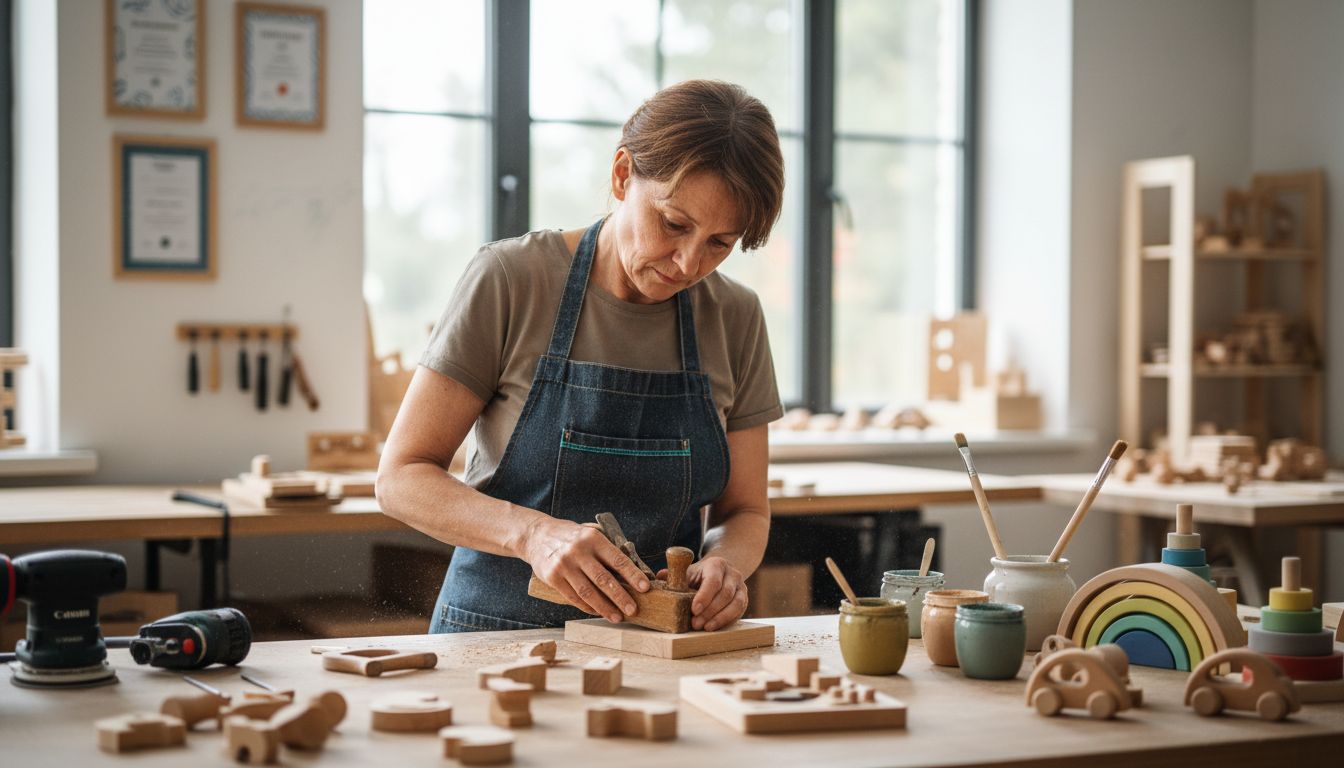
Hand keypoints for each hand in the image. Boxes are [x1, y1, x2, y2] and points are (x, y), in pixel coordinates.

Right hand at [520, 517, 649, 623]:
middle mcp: (578, 551)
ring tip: (617, 617)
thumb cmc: (571, 537)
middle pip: (603, 579)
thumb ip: (608, 550)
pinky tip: (598, 612)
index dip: (632, 575)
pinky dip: (588, 607)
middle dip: (621, 597)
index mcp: (593, 538)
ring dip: (605, 607)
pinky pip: (573, 597)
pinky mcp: (552, 578)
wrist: (537, 536)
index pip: (617, 559)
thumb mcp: (590, 533)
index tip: (645, 588)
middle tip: (633, 609)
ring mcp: (564, 565)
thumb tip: (632, 572)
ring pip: (588, 592)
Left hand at [663, 556, 747, 631]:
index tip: (694, 610)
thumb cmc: (700, 575)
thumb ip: (675, 574)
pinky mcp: (744, 599)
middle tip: (695, 624)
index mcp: (716, 564)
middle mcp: (732, 574)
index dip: (704, 596)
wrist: (720, 572)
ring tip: (705, 628)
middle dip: (710, 611)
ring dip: (720, 618)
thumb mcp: (688, 571)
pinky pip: (739, 611)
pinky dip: (727, 620)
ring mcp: (741, 586)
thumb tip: (660, 576)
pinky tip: (714, 627)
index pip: (713, 581)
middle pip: (725, 594)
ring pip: (735, 604)